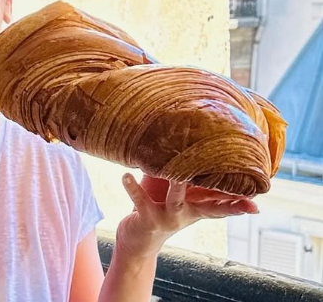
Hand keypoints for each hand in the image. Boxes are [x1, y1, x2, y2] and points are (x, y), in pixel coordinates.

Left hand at [116, 174, 258, 258]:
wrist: (138, 239)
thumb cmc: (159, 206)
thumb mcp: (177, 193)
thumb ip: (186, 175)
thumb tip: (191, 144)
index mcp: (195, 206)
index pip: (222, 203)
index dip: (239, 201)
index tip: (258, 196)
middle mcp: (185, 213)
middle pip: (209, 205)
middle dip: (224, 200)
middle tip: (238, 188)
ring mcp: (167, 216)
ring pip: (176, 199)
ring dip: (176, 185)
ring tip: (176, 171)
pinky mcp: (147, 217)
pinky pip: (140, 200)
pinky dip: (132, 188)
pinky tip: (126, 176)